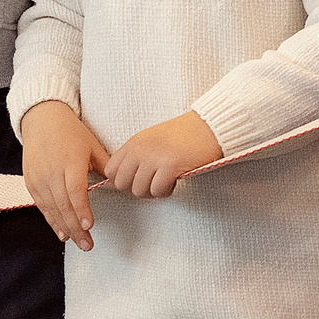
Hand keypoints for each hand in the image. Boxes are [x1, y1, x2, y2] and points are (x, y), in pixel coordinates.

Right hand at [20, 100, 109, 251]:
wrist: (41, 119)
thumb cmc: (70, 132)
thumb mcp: (92, 145)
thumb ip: (106, 166)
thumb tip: (120, 184)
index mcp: (70, 161)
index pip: (75, 191)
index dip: (82, 210)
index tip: (90, 226)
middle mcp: (52, 171)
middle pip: (63, 205)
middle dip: (76, 228)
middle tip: (88, 245)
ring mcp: (39, 177)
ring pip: (52, 208)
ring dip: (65, 227)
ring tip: (78, 243)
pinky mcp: (31, 181)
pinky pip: (42, 205)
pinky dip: (51, 220)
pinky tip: (61, 232)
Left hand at [105, 109, 222, 199]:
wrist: (208, 126)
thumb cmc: (182, 135)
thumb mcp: (151, 140)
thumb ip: (135, 156)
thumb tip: (122, 179)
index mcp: (133, 142)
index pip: (110, 170)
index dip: (122, 181)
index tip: (136, 181)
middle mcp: (140, 149)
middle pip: (122, 184)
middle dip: (136, 189)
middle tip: (152, 184)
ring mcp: (154, 157)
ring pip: (138, 190)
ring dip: (152, 192)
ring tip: (164, 182)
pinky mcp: (170, 165)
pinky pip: (157, 190)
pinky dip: (165, 191)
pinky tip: (173, 182)